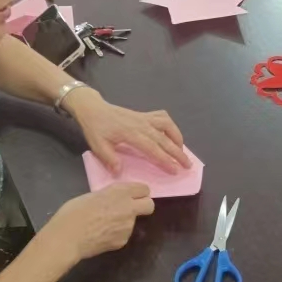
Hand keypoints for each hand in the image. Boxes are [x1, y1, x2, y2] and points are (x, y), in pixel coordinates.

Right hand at [46, 183, 154, 261]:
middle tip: (130, 208)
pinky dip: (116, 234)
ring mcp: (128, 226)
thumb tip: (113, 200)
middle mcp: (129, 207)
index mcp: (120, 191)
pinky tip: (101, 235)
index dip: (138, 192)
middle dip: (143, 206)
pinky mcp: (123, 241)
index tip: (132, 195)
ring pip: (134, 221)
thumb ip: (109, 196)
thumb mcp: (93, 195)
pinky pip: (123, 234)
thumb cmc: (74, 211)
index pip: (144, 189)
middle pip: (150, 205)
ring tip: (104, 224)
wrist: (68, 237)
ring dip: (125, 221)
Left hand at [64, 88, 189, 173]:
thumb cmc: (96, 128)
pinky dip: (170, 126)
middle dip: (177, 152)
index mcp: (131, 133)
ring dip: (177, 138)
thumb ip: (109, 159)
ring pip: (167, 125)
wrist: (93, 109)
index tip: (175, 170)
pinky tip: (172, 135)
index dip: (164, 159)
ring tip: (182, 151)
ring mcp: (144, 117)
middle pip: (164, 139)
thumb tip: (119, 172)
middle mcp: (141, 124)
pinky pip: (162, 117)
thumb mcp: (97, 146)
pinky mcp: (144, 114)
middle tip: (188, 165)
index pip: (152, 148)